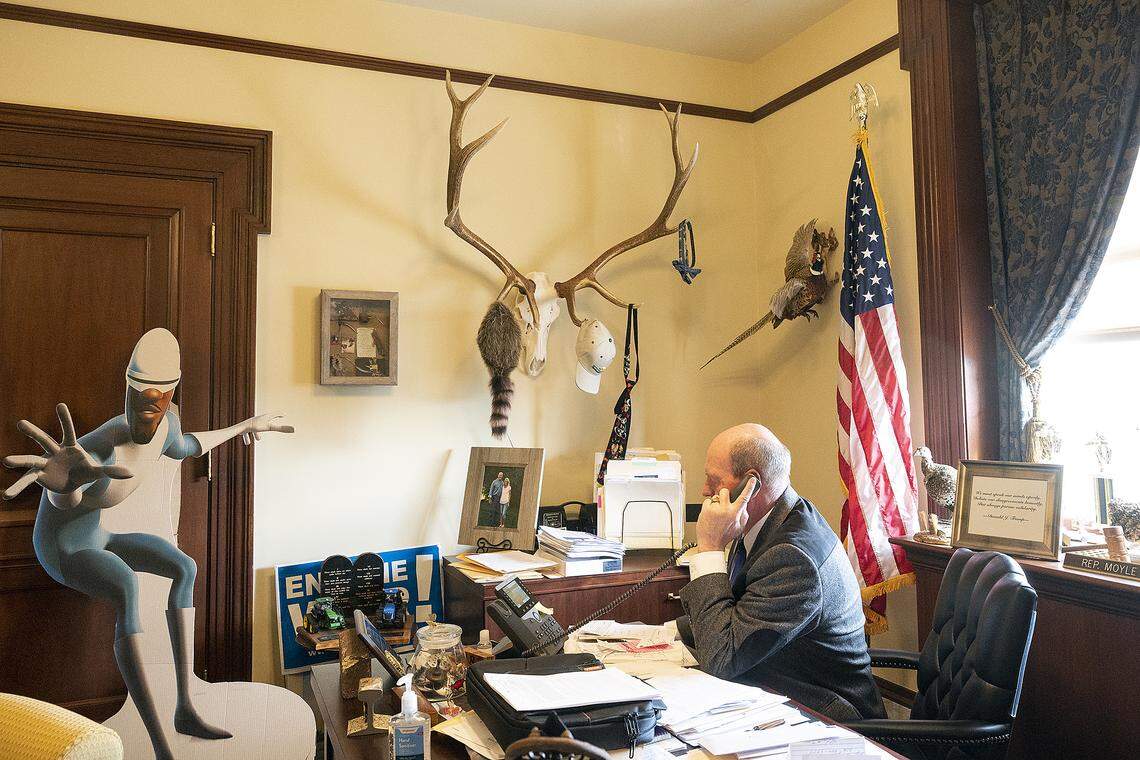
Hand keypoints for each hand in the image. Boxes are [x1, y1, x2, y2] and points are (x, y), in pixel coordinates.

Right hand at [2, 403, 132, 505]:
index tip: (61, 404)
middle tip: (20, 423)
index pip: (68, 430)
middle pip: (44, 440)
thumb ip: (111, 471)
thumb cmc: (84, 472)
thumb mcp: (97, 472)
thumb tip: (131, 473)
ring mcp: (44, 463)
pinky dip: (18, 488)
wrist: (70, 485)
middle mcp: (54, 452)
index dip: (65, 419)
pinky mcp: (39, 476)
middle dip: (33, 432)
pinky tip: (7, 495)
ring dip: (19, 460)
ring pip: (31, 459)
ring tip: (6, 460)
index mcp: (70, 447)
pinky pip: (27, 481)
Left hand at [240, 412, 293, 444]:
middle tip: (272, 420)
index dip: (279, 415)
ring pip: (255, 427)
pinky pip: (247, 432)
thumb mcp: (270, 428)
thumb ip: (281, 429)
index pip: (274, 415)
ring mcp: (251, 423)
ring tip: (258, 439)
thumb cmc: (256, 426)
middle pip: (265, 420)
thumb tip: (294, 429)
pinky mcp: (245, 427)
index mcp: (265, 417)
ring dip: (257, 433)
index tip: (283, 415)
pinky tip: (247, 443)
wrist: (241, 426)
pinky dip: (248, 437)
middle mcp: (258, 419)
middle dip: (269, 421)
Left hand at [695, 477, 756, 552]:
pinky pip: (707, 501)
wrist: (710, 543)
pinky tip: (710, 515)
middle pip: (725, 491)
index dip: (749, 487)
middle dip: (724, 495)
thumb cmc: (724, 536)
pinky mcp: (705, 509)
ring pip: (715, 496)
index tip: (751, 480)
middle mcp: (725, 510)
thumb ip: (743, 515)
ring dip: (716, 502)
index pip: (744, 497)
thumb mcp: (739, 527)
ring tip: (716, 513)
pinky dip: (708, 506)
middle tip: (724, 503)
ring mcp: (715, 509)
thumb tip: (744, 505)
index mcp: (735, 513)